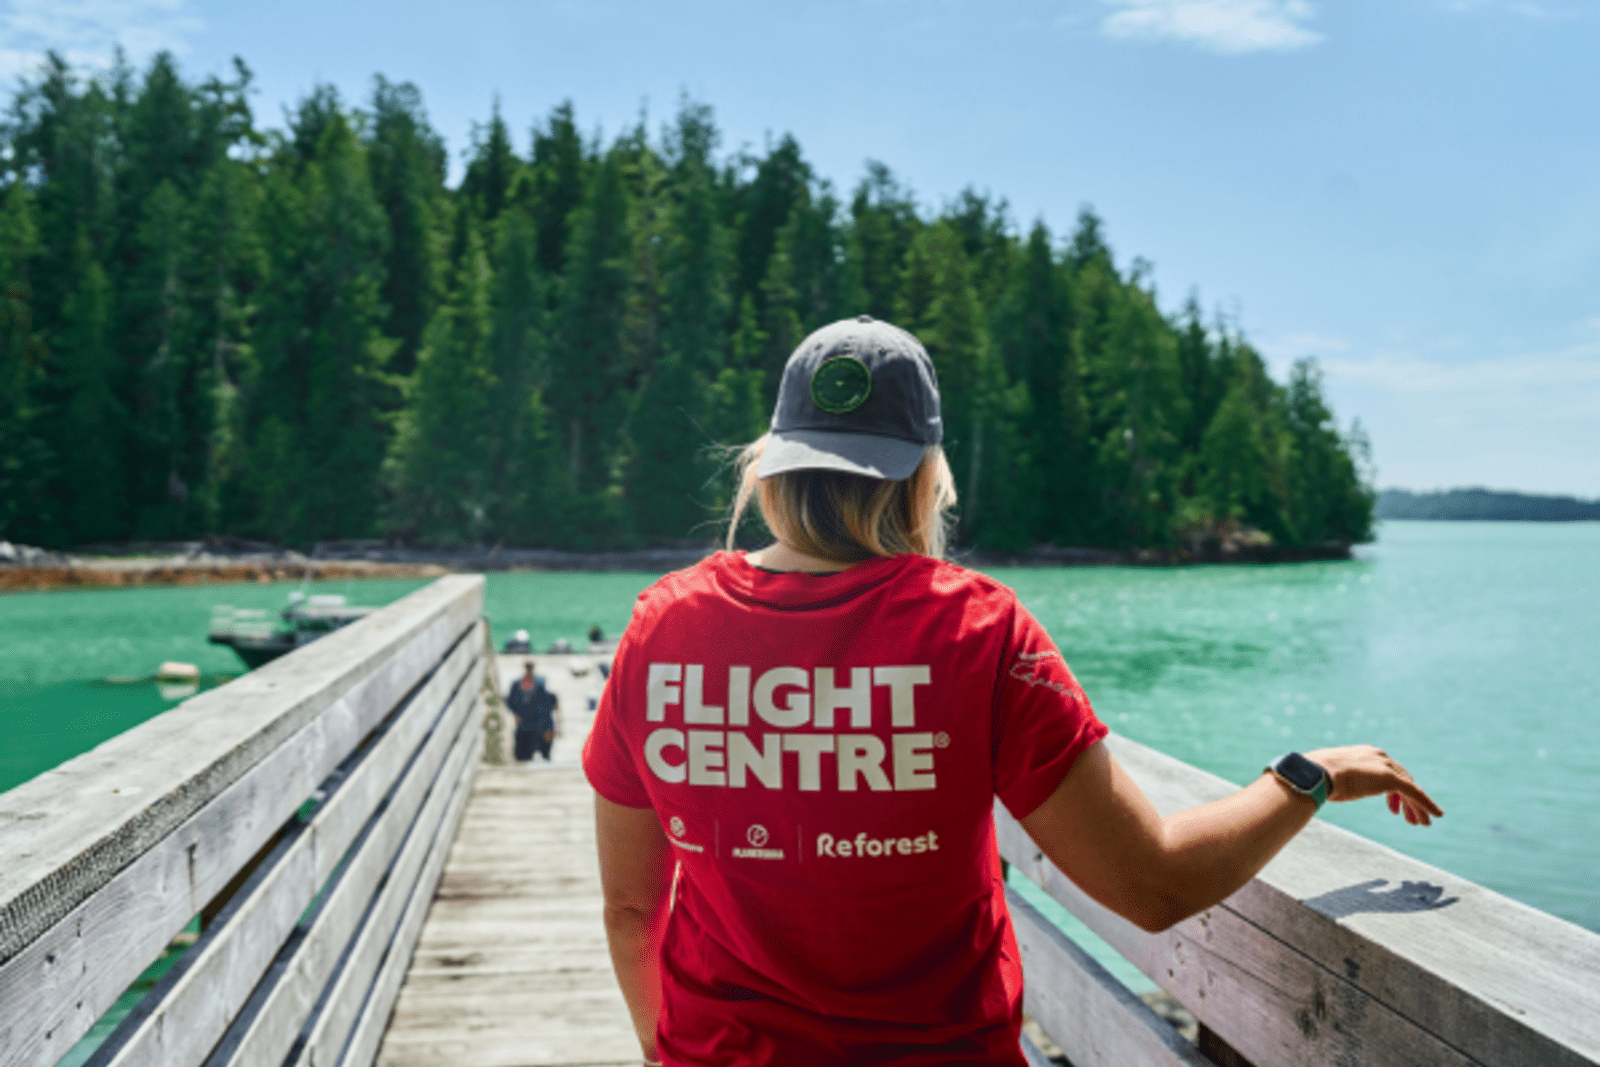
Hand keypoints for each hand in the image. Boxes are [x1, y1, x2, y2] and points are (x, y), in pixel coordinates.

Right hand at [1303, 745, 1443, 825]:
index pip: (1388, 772)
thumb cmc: (1316, 777)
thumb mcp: (1329, 778)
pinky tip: (1435, 815)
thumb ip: (1335, 782)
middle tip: (1411, 819)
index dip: (1393, 792)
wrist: (1316, 774)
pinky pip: (1415, 793)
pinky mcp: (1392, 778)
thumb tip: (1322, 789)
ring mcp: (1386, 766)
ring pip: (1410, 788)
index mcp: (1364, 754)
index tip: (1393, 808)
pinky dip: (1427, 804)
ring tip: (1421, 823)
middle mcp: (1379, 756)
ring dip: (1417, 807)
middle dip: (1407, 801)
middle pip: (1402, 779)